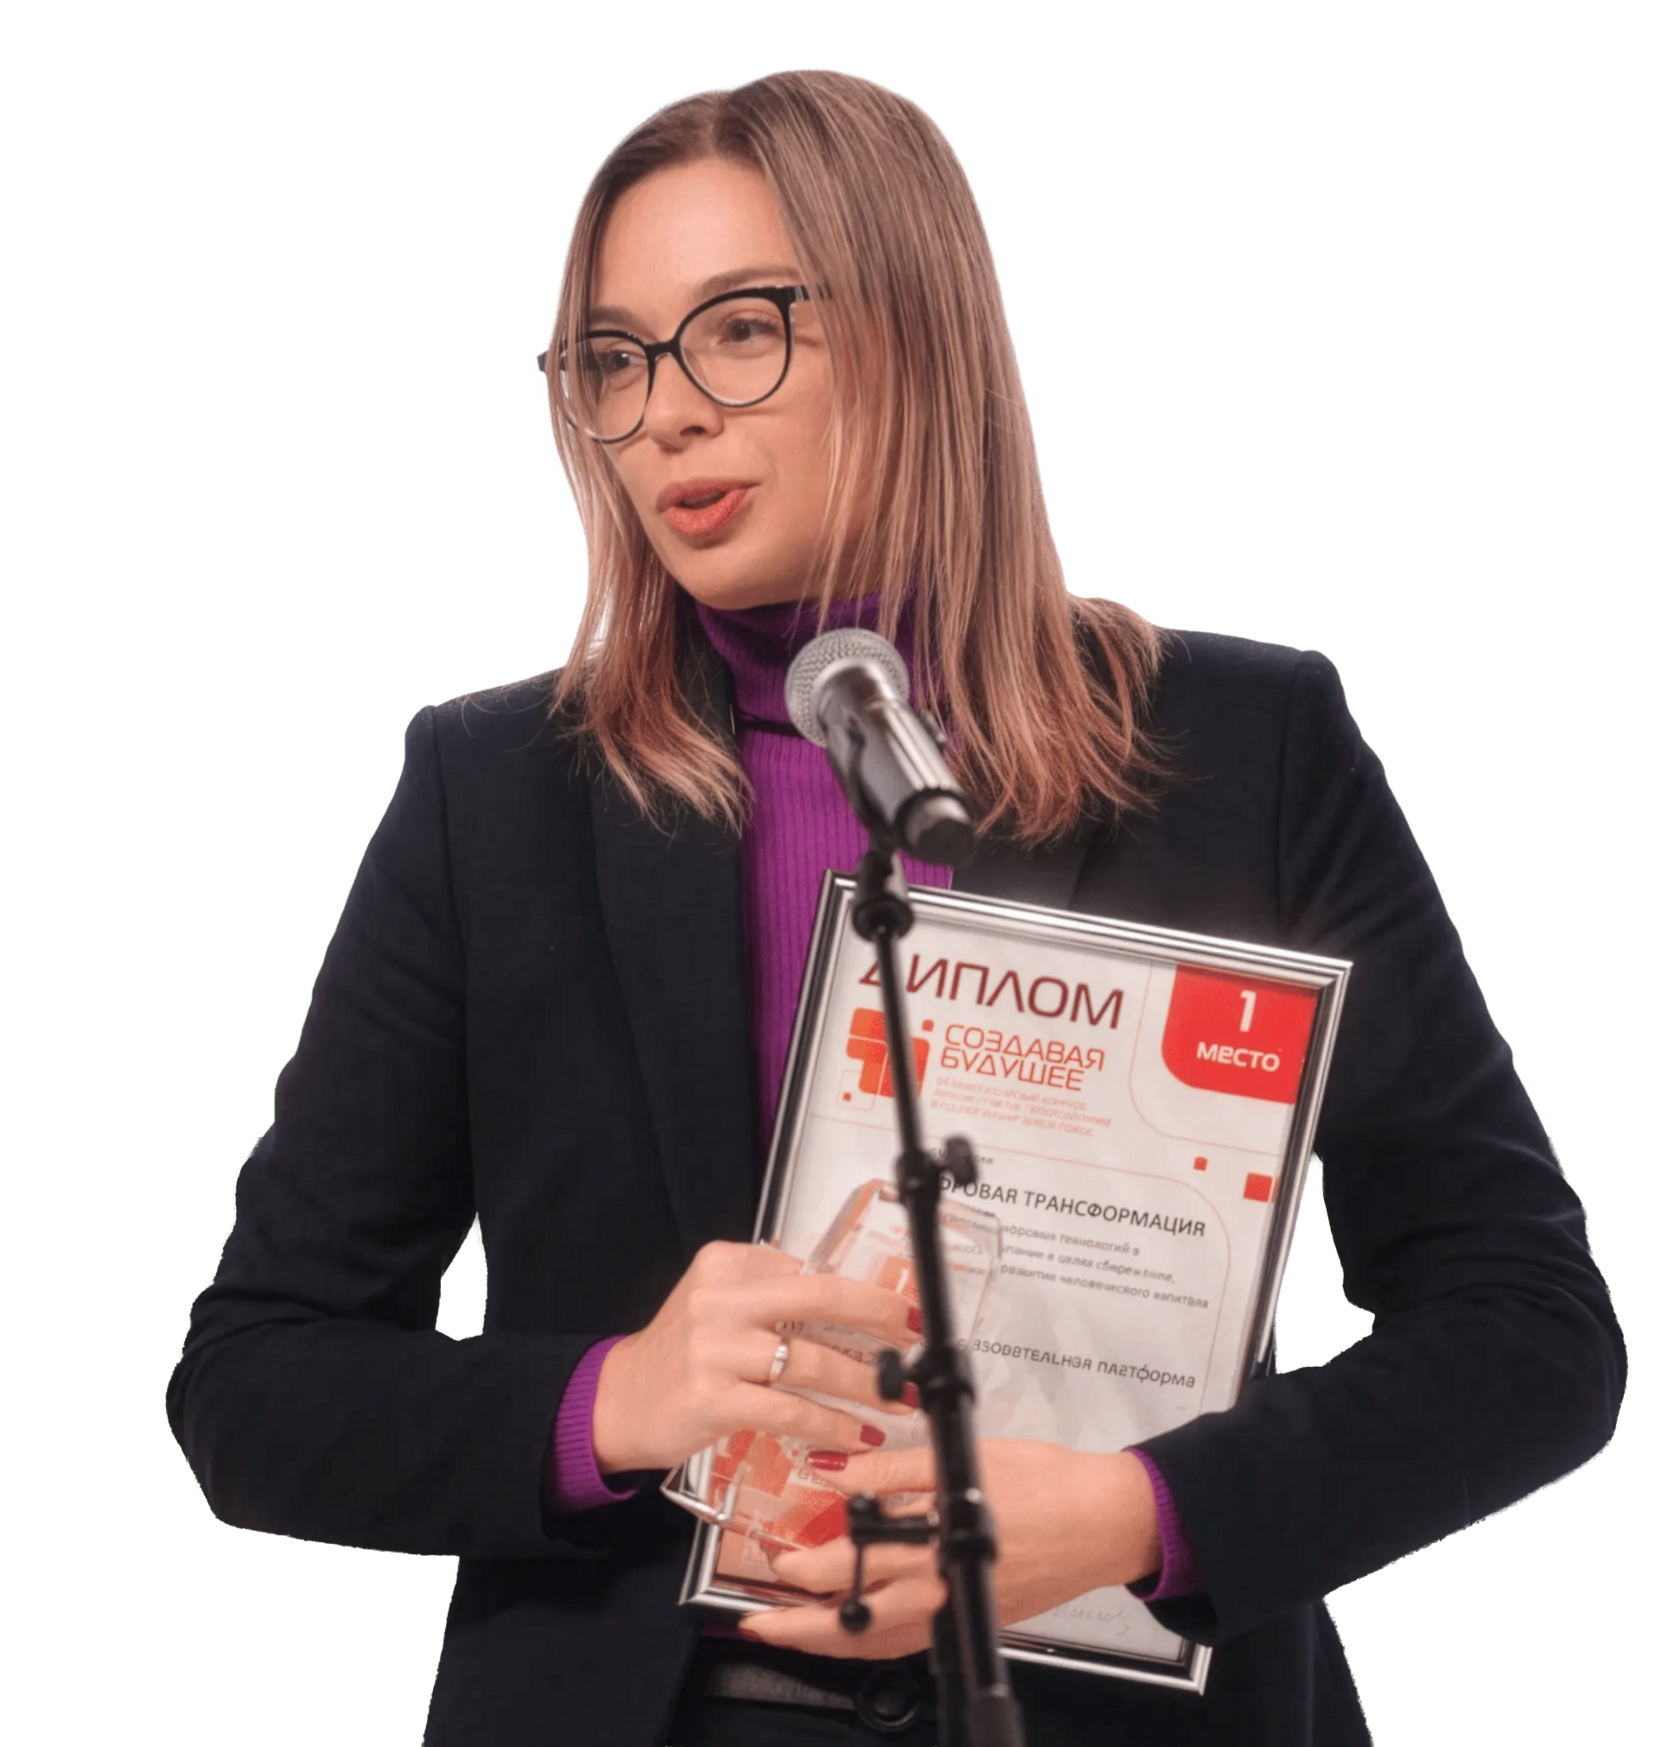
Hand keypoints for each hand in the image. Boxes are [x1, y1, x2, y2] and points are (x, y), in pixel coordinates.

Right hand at [591, 1241, 920, 1476]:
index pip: (810, 1270)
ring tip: (901, 1398)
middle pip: (819, 1297)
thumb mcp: (721, 1305)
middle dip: (879, 1316)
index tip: (902, 1309)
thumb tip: (854, 1307)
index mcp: (727, 1264)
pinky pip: (790, 1410)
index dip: (864, 1290)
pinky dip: (832, 1424)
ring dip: (866, 1383)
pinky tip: (857, 1435)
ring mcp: (715, 1349)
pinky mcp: (714, 1399)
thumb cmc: (682, 1355)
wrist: (619, 1403)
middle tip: (917, 1337)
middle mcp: (721, 1299)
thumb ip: (774, 1296)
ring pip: (811, 1360)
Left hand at [741, 1441, 1161, 1659]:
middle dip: (799, 1624)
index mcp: (933, 1550)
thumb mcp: (960, 1460)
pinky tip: (857, 1629)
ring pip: (878, 1644)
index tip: (776, 1559)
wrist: (1104, 1519)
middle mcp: (941, 1594)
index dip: (804, 1567)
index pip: (850, 1569)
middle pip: (854, 1623)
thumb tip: (839, 1474)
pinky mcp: (973, 1620)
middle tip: (762, 1618)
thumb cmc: (1046, 1484)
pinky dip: (873, 1641)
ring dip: (831, 1641)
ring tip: (793, 1633)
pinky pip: (909, 1643)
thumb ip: (894, 1470)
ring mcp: (957, 1614)